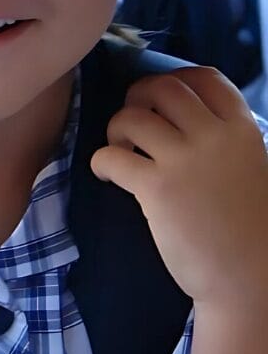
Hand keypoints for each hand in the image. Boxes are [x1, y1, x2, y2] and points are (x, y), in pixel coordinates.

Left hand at [90, 67, 267, 310]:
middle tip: (131, 123)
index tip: (159, 98)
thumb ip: (226, 142)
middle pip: (163, 88)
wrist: (250, 275)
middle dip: (137, 97)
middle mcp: (214, 136)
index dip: (174, 79)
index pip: (204, 78)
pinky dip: (101, 160)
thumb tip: (190, 125)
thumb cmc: (250, 229)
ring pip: (132, 117)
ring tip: (121, 150)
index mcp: (242, 128)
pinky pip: (112, 155)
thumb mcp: (252, 168)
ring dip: (116, 128)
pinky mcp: (157, 189)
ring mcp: (184, 160)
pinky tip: (108, 175)